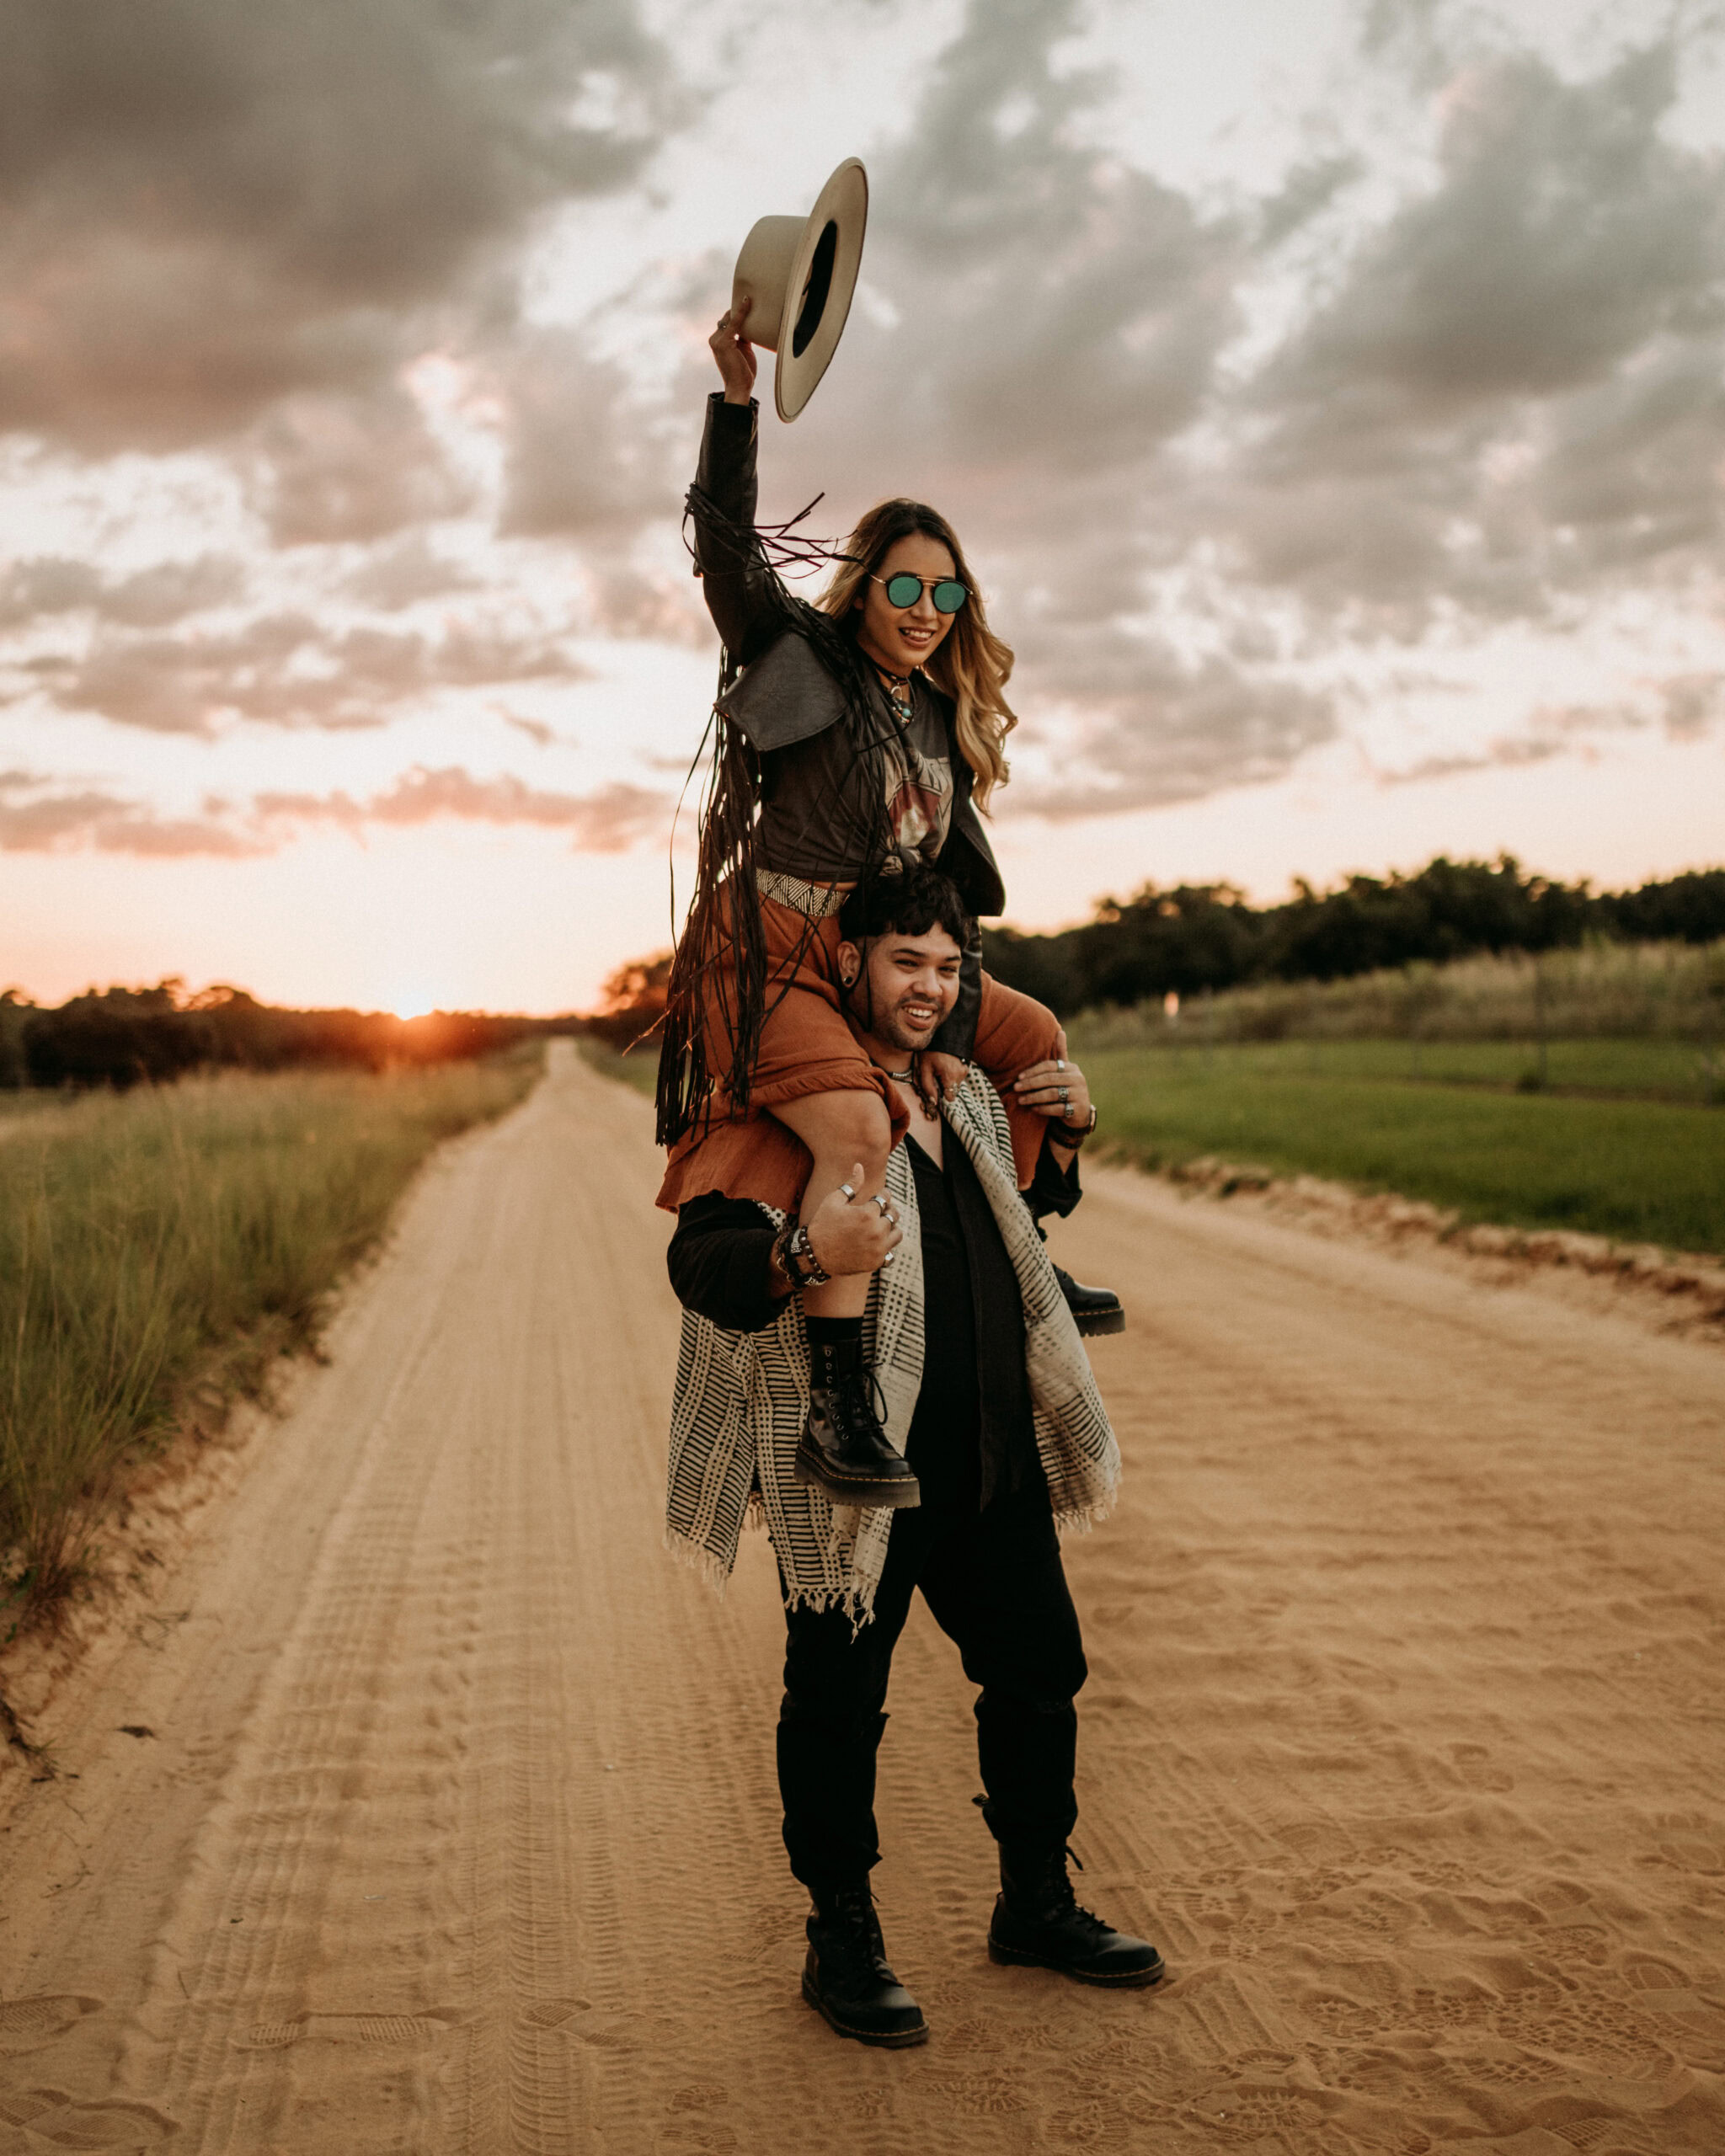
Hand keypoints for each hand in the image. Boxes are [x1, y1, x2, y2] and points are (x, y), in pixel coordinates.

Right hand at [710, 295, 756, 404]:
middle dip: (738, 308)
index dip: (737, 312)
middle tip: (751, 295)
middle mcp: (715, 338)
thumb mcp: (744, 350)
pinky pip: (734, 323)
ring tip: (752, 296)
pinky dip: (741, 312)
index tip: (747, 300)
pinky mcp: (723, 342)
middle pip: (728, 318)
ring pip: (730, 318)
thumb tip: (750, 324)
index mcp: (718, 341)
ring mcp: (717, 340)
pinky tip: (747, 302)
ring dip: (741, 307)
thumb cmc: (743, 372)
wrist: (739, 388)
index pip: (727, 321)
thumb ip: (743, 336)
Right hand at [803, 1162, 903, 1278]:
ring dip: (890, 1229)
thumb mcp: (834, 1201)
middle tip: (879, 1211)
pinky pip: (891, 1253)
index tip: (878, 1196)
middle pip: (893, 1215)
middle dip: (887, 1210)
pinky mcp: (876, 1262)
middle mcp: (876, 1231)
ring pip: (896, 1234)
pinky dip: (886, 1247)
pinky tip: (876, 1243)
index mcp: (867, 1213)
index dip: (882, 1194)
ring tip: (879, 1227)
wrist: (814, 1255)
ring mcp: (878, 1248)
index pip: (885, 1197)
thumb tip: (859, 1166)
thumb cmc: (822, 1225)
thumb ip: (851, 1185)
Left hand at [917, 1051, 966, 1114]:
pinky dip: (951, 1076)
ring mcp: (964, 1070)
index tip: (935, 1088)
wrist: (941, 1036)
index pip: (950, 1098)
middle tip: (935, 1075)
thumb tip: (933, 1102)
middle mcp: (960, 1075)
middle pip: (952, 1091)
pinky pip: (958, 1078)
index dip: (941, 1095)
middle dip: (944, 1087)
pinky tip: (945, 1067)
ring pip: (955, 1085)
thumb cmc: (930, 1052)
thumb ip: (928, 1087)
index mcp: (950, 1076)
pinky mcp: (965, 1067)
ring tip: (939, 1069)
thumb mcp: (924, 1069)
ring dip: (947, 1081)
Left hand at [1011, 1029, 1090, 1140]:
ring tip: (1021, 1100)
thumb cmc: (1067, 1087)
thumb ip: (1061, 1053)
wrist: (1080, 1113)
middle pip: (1050, 1079)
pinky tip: (1033, 1109)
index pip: (1050, 1066)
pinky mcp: (1077, 1110)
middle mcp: (1077, 1079)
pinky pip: (1057, 1109)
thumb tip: (1061, 1031)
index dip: (1033, 1070)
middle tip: (1016, 1088)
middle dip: (1031, 1083)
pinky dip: (1043, 1109)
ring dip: (1034, 1097)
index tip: (1019, 1076)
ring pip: (1053, 1094)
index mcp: (1072, 1068)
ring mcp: (1079, 1095)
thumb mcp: (1064, 1071)